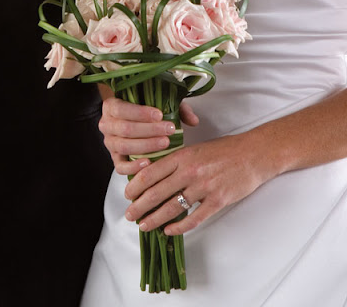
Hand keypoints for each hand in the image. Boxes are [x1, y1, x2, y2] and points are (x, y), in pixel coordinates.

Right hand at [98, 97, 198, 174]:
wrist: (132, 120)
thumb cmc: (145, 110)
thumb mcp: (159, 103)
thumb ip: (177, 108)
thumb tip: (194, 121)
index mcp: (111, 107)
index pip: (122, 109)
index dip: (140, 113)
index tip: (159, 115)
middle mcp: (107, 125)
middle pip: (125, 129)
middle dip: (149, 130)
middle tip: (169, 129)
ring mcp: (110, 143)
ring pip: (123, 147)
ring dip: (146, 146)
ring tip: (165, 143)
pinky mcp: (115, 159)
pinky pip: (120, 167)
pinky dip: (133, 166)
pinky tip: (149, 163)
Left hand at [124, 132, 278, 235]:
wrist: (253, 154)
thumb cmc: (224, 150)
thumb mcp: (195, 149)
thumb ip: (175, 162)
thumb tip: (154, 177)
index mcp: (182, 156)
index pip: (150, 173)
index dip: (135, 186)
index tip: (127, 195)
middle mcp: (190, 171)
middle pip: (156, 193)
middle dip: (139, 206)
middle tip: (129, 215)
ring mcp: (204, 187)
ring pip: (172, 208)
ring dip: (154, 219)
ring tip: (143, 226)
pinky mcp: (218, 200)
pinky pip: (194, 218)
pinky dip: (179, 227)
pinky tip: (169, 231)